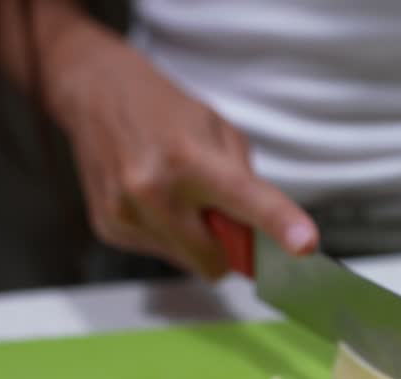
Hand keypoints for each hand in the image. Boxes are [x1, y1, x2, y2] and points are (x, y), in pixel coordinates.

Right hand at [45, 26, 316, 277]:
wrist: (95, 94)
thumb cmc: (164, 111)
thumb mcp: (218, 130)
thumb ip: (245, 183)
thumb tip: (262, 234)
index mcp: (189, 159)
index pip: (245, 200)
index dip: (279, 224)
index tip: (304, 246)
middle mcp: (153, 191)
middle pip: (215, 260)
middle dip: (226, 247)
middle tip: (221, 214)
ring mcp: (125, 214)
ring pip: (188, 261)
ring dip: (194, 240)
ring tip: (177, 196)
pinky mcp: (109, 228)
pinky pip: (160, 253)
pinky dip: (167, 236)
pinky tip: (154, 202)